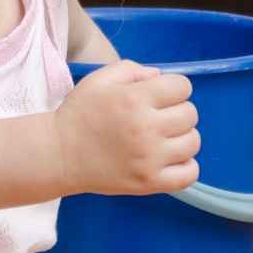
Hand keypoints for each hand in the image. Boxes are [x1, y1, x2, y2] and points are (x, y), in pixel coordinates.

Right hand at [55, 59, 199, 195]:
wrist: (59, 155)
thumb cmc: (79, 115)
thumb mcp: (99, 80)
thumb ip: (132, 69)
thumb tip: (159, 77)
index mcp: (135, 99)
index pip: (182, 86)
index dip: (173, 88)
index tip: (159, 96)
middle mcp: (147, 128)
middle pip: (190, 113)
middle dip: (177, 110)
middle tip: (157, 117)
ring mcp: (150, 158)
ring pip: (193, 142)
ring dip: (182, 137)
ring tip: (163, 139)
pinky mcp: (149, 182)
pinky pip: (189, 174)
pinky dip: (187, 166)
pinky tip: (171, 159)